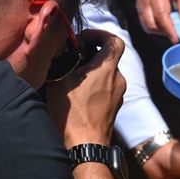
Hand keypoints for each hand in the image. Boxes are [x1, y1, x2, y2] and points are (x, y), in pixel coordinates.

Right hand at [46, 29, 125, 146]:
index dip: (101, 34)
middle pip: (109, 59)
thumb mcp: (60, 80)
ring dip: (91, 73)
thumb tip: (61, 47)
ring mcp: (119, 95)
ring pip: (107, 75)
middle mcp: (119, 80)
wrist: (85, 144)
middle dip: (91, 56)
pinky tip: (78, 96)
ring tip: (71, 80)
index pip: (115, 41)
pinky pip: (107, 89)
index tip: (85, 37)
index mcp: (108, 69)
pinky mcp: (115, 107)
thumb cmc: (72, 113)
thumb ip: (63, 60)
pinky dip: (95, 87)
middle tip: (72, 60)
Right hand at [136, 0, 179, 42]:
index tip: (177, 39)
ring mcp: (141, 3)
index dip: (169, 31)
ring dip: (158, 31)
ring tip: (171, 28)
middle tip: (176, 34)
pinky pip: (144, 20)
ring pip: (146, 25)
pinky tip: (164, 23)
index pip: (162, 18)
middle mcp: (145, 1)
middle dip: (163, 33)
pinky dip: (154, 26)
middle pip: (150, 25)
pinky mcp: (140, 5)